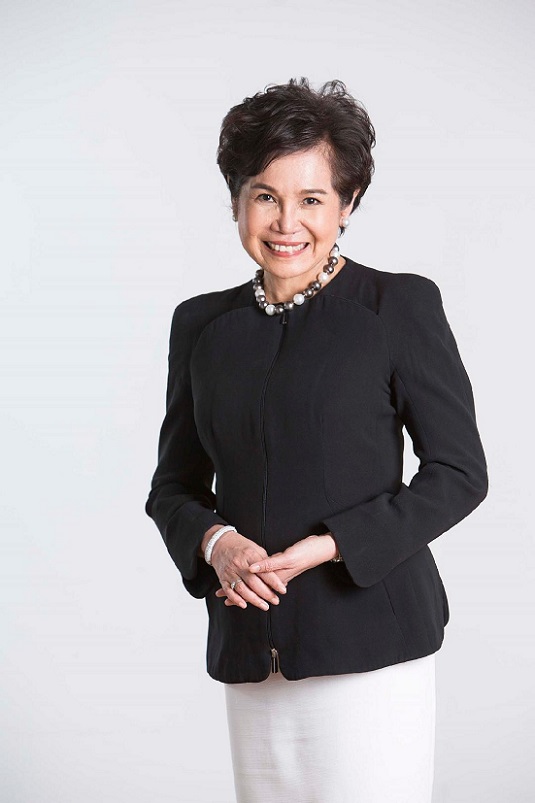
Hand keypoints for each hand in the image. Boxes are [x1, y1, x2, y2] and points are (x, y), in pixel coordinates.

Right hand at [210, 530, 287, 610]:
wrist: (220, 542)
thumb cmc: (241, 546)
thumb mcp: (255, 548)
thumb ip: (265, 561)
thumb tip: (275, 575)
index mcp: (250, 555)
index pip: (264, 571)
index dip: (274, 582)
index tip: (283, 590)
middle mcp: (240, 564)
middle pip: (254, 582)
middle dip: (266, 594)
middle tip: (275, 601)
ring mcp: (230, 572)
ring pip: (242, 589)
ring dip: (254, 600)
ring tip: (264, 606)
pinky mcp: (223, 578)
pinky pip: (229, 591)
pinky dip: (236, 599)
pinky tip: (244, 604)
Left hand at [215, 535, 336, 606]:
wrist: (321, 548)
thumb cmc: (306, 551)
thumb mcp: (288, 557)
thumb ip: (269, 564)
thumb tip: (251, 569)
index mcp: (275, 576)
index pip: (252, 587)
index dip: (237, 591)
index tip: (223, 596)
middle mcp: (276, 577)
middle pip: (253, 588)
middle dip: (237, 592)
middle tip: (221, 597)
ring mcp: (279, 573)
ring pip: (257, 583)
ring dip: (244, 587)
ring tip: (231, 591)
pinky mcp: (282, 566)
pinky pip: (264, 575)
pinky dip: (255, 577)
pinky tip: (251, 576)